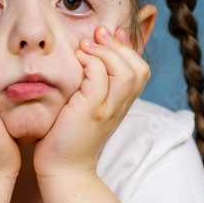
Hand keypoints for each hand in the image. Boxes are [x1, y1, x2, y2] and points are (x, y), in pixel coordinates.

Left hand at [34, 25, 149, 177]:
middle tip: (97, 34)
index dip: (128, 47)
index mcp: (121, 104)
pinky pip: (99, 79)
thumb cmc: (68, 135)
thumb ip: (94, 83)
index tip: (110, 34)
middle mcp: (119, 107)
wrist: (63, 168)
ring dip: (106, 52)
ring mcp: (106, 110)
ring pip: (125, 72)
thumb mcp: (87, 105)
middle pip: (139, 69)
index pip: (141, 70)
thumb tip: (93, 49)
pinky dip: (90, 62)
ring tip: (85, 47)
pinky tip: (76, 59)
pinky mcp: (90, 112)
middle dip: (119, 45)